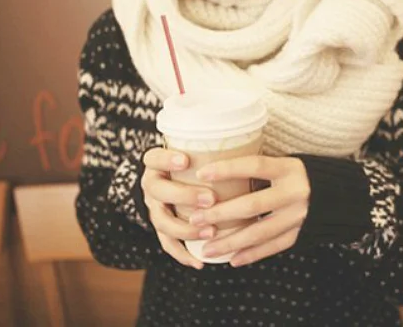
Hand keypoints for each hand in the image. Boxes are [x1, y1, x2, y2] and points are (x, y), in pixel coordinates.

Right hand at [141, 147, 217, 268]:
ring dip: (185, 227)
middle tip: (210, 199)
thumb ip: (215, 151)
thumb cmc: (199, 163)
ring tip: (210, 231)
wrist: (180, 181)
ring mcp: (154, 207)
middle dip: (184, 196)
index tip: (186, 160)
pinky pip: (167, 243)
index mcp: (157, 163)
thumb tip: (250, 141)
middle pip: (158, 190)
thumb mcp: (201, 153)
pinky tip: (198, 262)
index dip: (166, 159)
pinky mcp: (162, 228)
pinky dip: (182, 253)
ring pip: (161, 220)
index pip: (154, 157)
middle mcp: (152, 185)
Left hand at [189, 156, 310, 266]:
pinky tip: (232, 260)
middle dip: (221, 214)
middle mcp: (295, 192)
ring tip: (206, 249)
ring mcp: (299, 216)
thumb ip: (258, 168)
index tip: (202, 173)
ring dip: (230, 242)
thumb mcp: (284, 163)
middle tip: (195, 219)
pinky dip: (252, 254)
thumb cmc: (298, 175)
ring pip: (259, 232)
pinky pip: (273, 247)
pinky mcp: (302, 233)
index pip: (254, 166)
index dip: (228, 169)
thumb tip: (216, 168)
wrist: (338, 194)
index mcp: (289, 168)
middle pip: (252, 205)